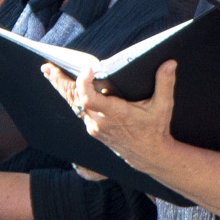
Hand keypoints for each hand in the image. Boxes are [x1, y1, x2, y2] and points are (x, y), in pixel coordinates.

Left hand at [49, 60, 178, 167]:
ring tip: (50, 71)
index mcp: (115, 114)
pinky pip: (78, 110)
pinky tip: (64, 85)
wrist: (149, 155)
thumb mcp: (163, 107)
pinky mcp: (93, 129)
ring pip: (74, 105)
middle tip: (49, 67)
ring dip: (62, 87)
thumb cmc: (156, 129)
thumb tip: (170, 63)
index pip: (90, 99)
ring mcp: (94, 126)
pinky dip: (71, 96)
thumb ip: (165, 84)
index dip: (84, 83)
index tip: (87, 67)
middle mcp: (100, 121)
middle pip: (74, 100)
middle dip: (60, 82)